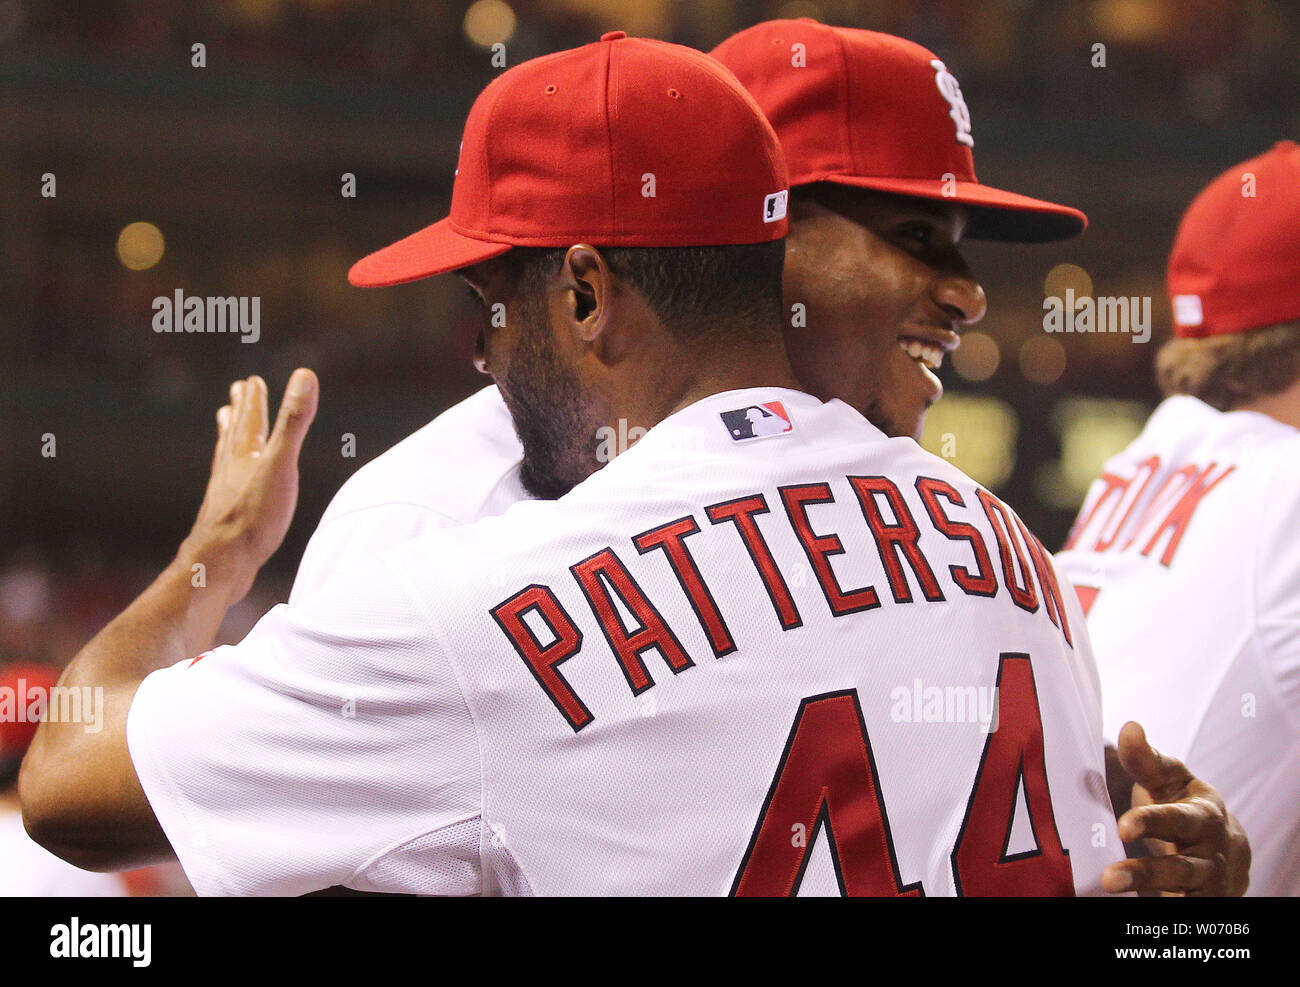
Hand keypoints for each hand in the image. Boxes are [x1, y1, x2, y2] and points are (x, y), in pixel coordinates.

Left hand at [181, 369, 318, 603]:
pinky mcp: (225, 520)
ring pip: (226, 460)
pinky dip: (229, 476)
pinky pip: (227, 489)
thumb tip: (305, 375)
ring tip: (225, 427)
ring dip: (228, 441)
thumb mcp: (281, 464)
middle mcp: (230, 471)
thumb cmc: (253, 516)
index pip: (250, 420)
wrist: (222, 563)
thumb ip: (293, 421)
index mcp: (245, 455)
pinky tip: (231, 485)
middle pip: (234, 435)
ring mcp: (225, 496)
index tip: (250, 381)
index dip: (253, 400)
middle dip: (238, 414)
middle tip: (234, 395)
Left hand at [1101, 721, 1249, 895]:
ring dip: (1149, 893)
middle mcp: (1212, 854)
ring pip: (1183, 893)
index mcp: (1204, 815)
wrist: (1227, 847)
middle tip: (1109, 878)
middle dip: (1147, 872)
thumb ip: (1146, 760)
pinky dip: (1162, 907)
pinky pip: (1185, 910)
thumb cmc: (1184, 804)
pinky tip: (1130, 906)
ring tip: (1110, 888)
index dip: (1152, 822)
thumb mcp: (1169, 780)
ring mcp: (1209, 884)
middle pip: (1182, 867)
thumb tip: (1129, 727)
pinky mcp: (1203, 903)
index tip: (1124, 827)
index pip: (1178, 818)